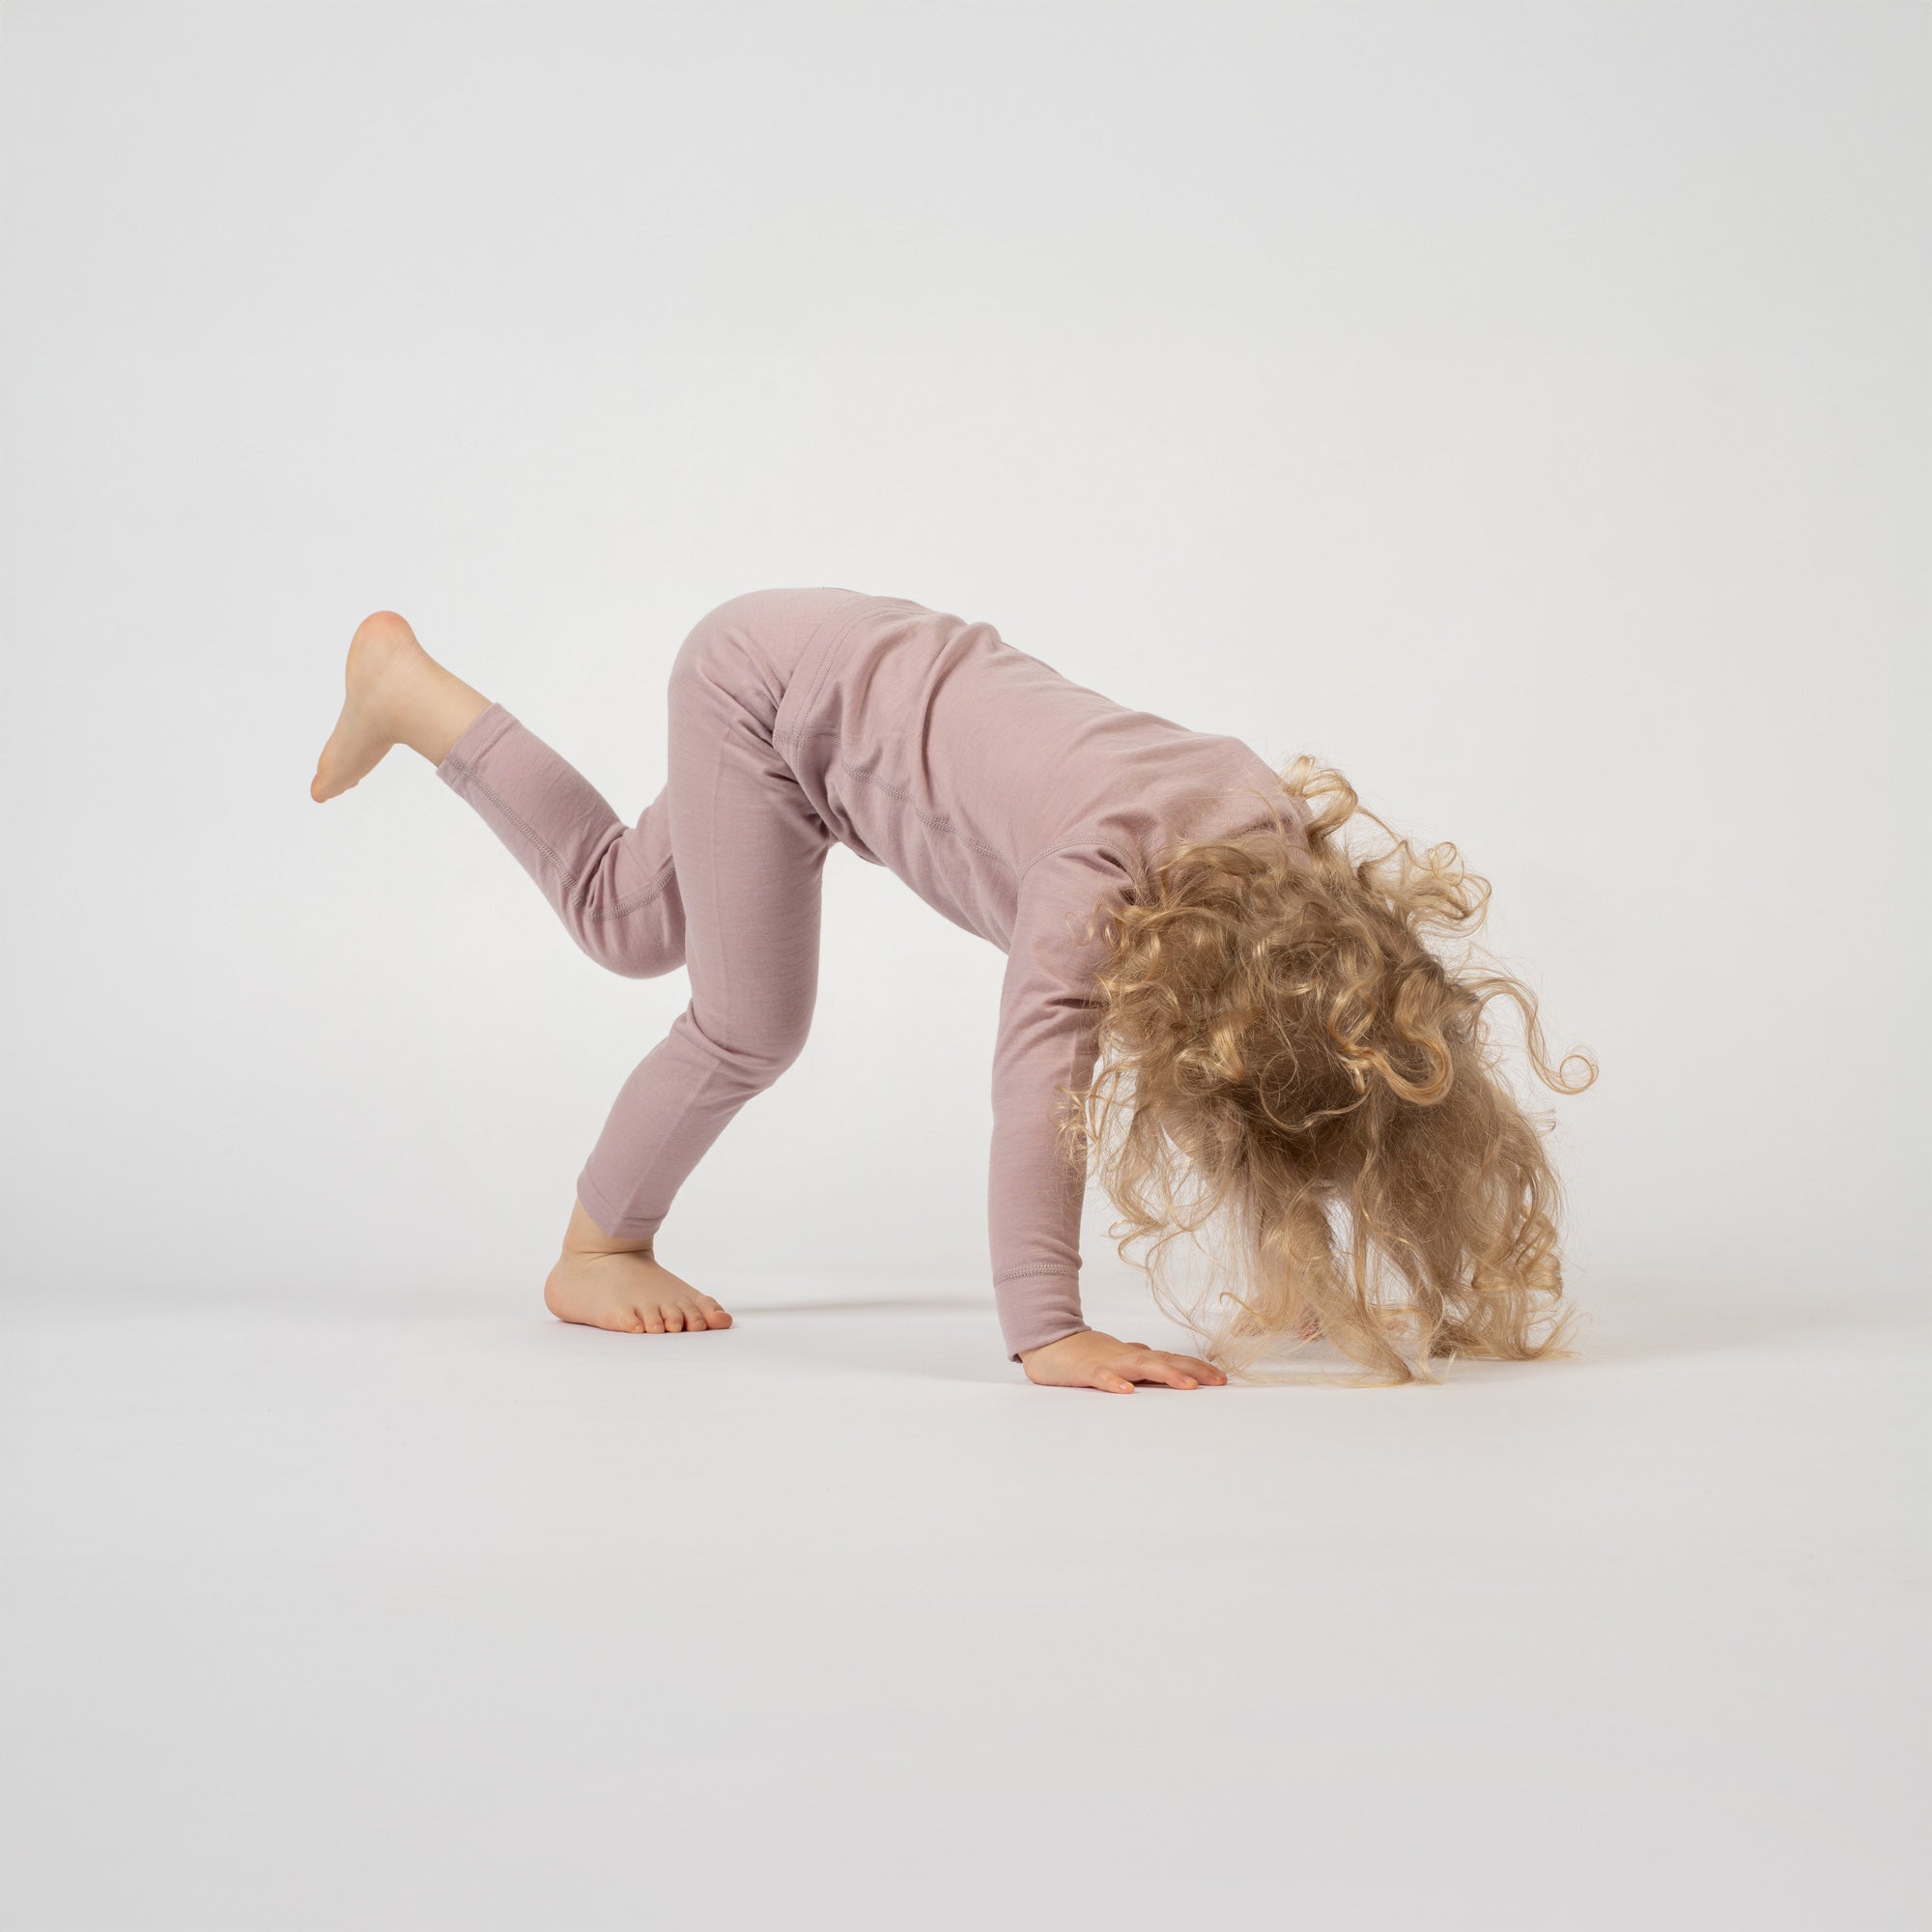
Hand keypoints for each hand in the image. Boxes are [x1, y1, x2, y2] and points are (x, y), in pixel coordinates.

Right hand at [1019, 1328, 1226, 1393]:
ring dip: (1165, 1375)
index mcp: (1134, 1357)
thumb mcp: (1114, 1356)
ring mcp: (1107, 1363)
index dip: (1197, 1367)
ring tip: (1188, 1385)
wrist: (1046, 1341)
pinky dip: (1114, 1383)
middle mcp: (1127, 1357)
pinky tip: (1127, 1392)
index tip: (1222, 1378)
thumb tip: (1152, 1354)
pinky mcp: (1085, 1371)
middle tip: (1218, 1381)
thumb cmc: (1082, 1353)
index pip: (1171, 1359)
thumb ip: (1134, 1357)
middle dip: (1192, 1370)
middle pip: (1164, 1361)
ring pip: (1140, 1367)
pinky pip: (1101, 1377)